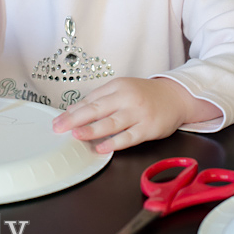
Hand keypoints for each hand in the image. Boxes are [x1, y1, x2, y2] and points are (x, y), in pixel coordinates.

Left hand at [52, 77, 215, 153]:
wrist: (176, 97)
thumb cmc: (144, 95)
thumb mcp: (122, 90)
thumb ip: (100, 99)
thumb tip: (73, 111)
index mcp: (118, 86)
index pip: (91, 99)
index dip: (73, 110)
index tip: (57, 121)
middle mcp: (127, 97)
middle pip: (97, 108)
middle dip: (76, 119)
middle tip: (58, 127)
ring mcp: (139, 113)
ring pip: (112, 122)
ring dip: (92, 129)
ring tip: (76, 135)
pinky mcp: (149, 128)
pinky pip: (129, 137)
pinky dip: (114, 142)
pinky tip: (101, 147)